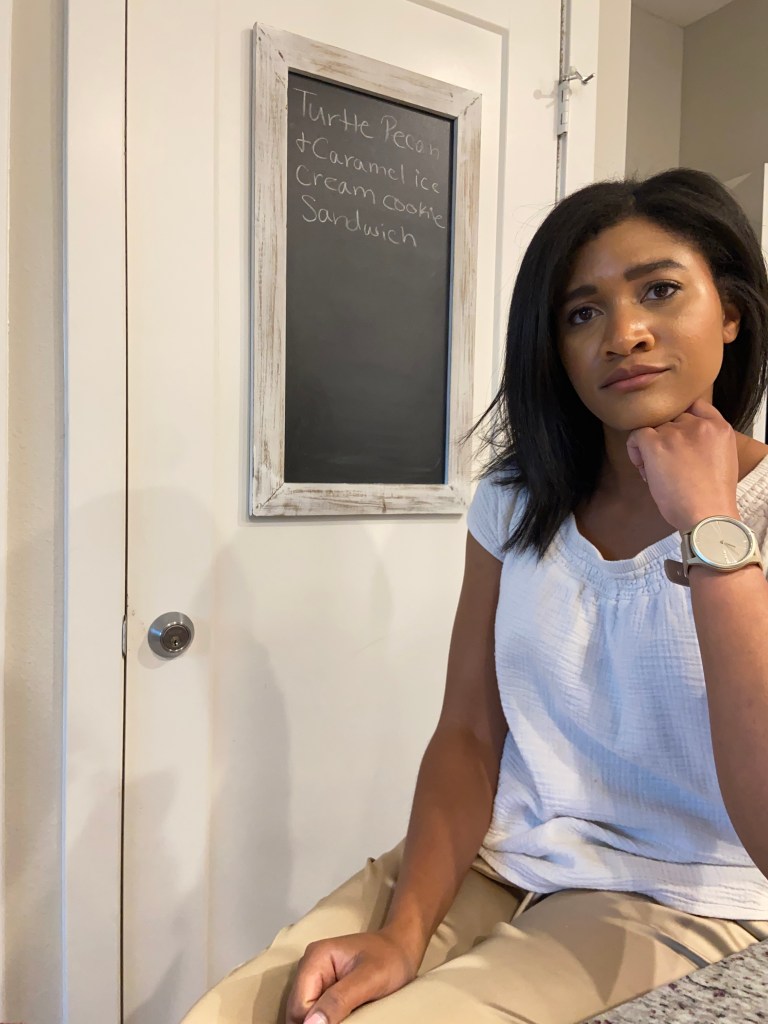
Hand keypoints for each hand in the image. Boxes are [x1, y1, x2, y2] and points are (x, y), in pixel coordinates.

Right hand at [285, 928, 418, 1023]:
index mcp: (316, 958)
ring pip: (304, 1014)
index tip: (342, 1023)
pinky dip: (326, 1020)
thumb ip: (339, 1000)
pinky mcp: (324, 986)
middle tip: (348, 1020)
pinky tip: (339, 1019)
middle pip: (298, 1011)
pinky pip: (315, 1011)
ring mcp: (316, 977)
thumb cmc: (391, 958)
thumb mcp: (369, 980)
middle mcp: (310, 966)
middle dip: (316, 1023)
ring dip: (321, 1022)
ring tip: (346, 1018)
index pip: (299, 1006)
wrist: (402, 947)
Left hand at [625, 398, 739, 532]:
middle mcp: (698, 425)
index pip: (696, 406)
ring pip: (654, 429)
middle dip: (667, 439)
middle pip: (671, 421)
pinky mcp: (656, 444)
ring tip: (658, 472)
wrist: (708, 516)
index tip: (678, 441)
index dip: (681, 422)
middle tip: (668, 465)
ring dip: (651, 448)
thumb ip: (707, 442)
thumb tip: (680, 441)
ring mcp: (676, 432)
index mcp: (720, 428)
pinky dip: (635, 449)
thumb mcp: (722, 459)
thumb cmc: (712, 497)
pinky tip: (643, 467)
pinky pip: (636, 435)